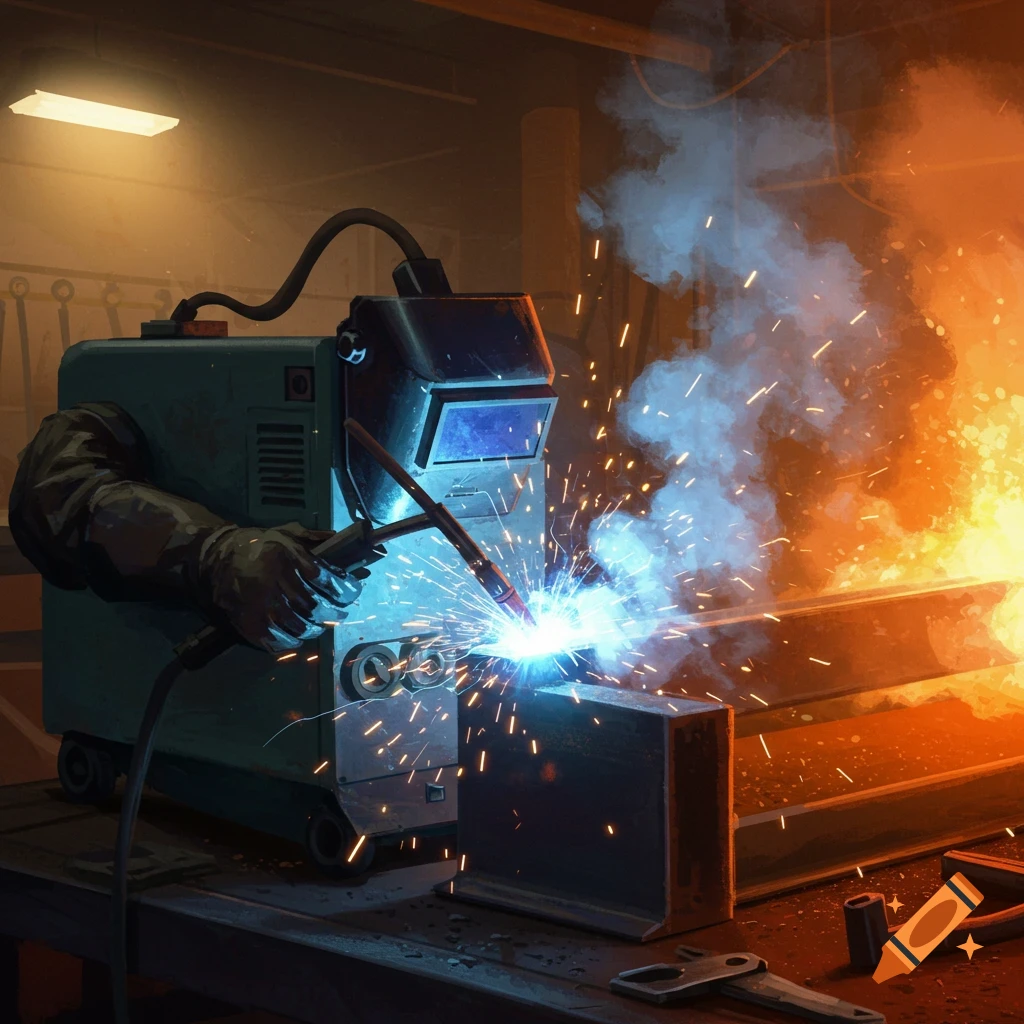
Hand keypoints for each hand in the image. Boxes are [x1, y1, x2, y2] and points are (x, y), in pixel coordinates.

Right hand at [199, 522, 363, 651]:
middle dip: (332, 613)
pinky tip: (295, 639)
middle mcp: (275, 579)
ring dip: (313, 629)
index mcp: (286, 556)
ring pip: (297, 625)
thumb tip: (338, 541)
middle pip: (314, 605)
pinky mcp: (247, 619)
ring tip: (318, 627)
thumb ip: (312, 539)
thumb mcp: (285, 533)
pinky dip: (288, 642)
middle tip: (339, 615)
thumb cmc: (256, 544)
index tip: (352, 593)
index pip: (325, 578)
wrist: (215, 556)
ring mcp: (260, 602)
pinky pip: (274, 638)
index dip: (343, 589)